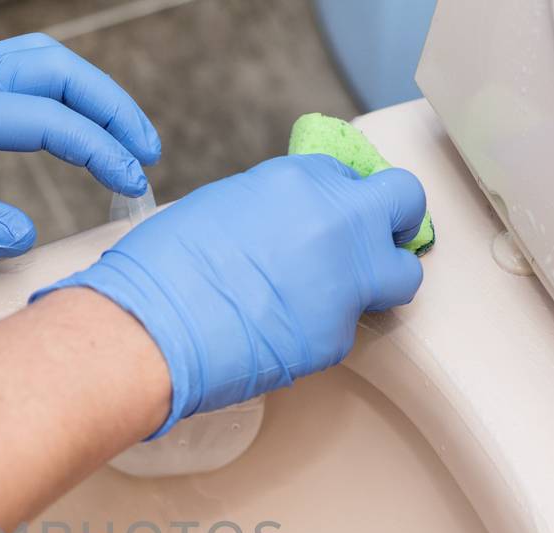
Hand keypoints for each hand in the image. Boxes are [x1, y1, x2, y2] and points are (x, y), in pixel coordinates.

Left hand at [0, 34, 161, 256]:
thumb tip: (23, 236)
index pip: (46, 120)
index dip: (99, 150)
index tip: (132, 183)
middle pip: (59, 73)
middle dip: (112, 110)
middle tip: (147, 154)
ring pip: (42, 62)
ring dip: (91, 92)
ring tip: (123, 135)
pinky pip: (19, 69)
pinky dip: (60, 89)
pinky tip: (69, 120)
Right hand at [35, 154, 426, 435]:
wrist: (150, 329)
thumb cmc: (162, 271)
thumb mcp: (221, 207)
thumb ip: (272, 208)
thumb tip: (286, 224)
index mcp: (299, 181)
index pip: (352, 176)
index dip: (344, 200)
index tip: (337, 216)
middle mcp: (334, 222)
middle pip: (403, 204)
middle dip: (393, 222)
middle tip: (377, 242)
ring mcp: (343, 280)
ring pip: (401, 275)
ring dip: (380, 282)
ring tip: (339, 296)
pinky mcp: (336, 335)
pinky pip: (350, 327)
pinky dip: (325, 330)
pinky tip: (287, 332)